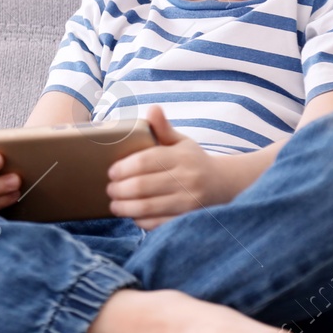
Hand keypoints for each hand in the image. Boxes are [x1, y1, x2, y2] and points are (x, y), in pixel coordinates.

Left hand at [105, 106, 229, 229]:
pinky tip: (132, 216)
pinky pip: (158, 223)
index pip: (145, 161)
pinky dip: (141, 221)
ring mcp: (188, 202)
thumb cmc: (194, 161)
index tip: (111, 172)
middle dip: (119, 189)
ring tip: (114, 204)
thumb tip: (153, 108)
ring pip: (147, 207)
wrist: (223, 185)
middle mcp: (186, 179)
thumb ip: (163, 128)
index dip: (123, 167)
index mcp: (181, 157)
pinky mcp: (187, 219)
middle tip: (109, 189)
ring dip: (125, 207)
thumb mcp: (181, 142)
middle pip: (142, 186)